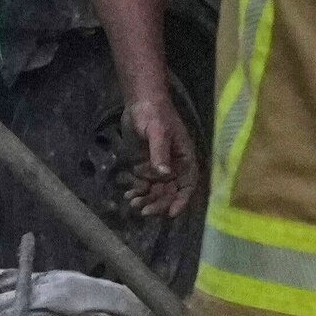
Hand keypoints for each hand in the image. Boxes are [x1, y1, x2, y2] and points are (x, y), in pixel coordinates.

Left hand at [123, 74, 195, 216]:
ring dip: (147, 200)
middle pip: (170, 192)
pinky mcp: (145, 166)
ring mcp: (159, 167)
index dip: (182, 200)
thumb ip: (160, 152)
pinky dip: (138, 191)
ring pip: (156, 191)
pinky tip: (128, 195)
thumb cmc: (154, 113)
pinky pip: (144, 184)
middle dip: (159, 204)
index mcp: (184, 158)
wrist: (139, 102)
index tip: (171, 213)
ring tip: (133, 203)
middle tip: (144, 211)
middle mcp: (174, 166)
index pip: (188, 184)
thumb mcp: (158, 131)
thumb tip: (164, 174)